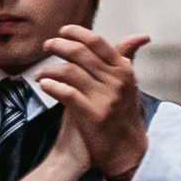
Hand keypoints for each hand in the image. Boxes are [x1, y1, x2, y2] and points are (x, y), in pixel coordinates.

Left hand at [33, 28, 156, 180]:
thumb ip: (127, 58)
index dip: (77, 33)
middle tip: (47, 46)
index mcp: (123, 70)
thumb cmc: (123, 113)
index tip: (62, 32)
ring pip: (70, 72)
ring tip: (41, 72)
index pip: (97, 42)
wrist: (126, 149)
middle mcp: (116, 82)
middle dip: (58, 46)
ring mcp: (105, 98)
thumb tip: (140, 37)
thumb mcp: (129, 83)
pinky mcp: (93, 115)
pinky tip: (44, 84)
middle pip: (80, 54)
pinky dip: (52, 86)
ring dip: (50, 69)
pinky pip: (68, 94)